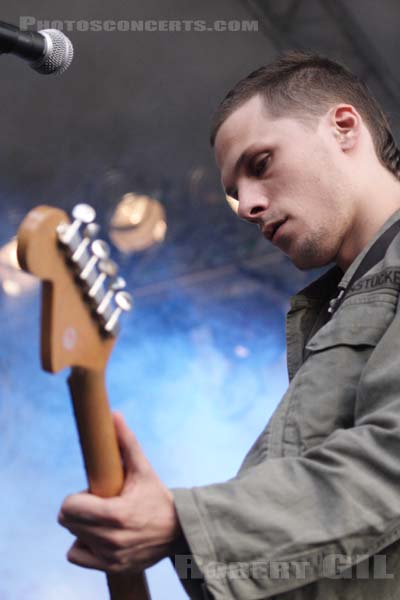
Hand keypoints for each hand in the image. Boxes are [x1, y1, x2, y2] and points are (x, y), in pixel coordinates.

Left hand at [58, 412, 180, 573]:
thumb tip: (114, 414)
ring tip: (103, 519)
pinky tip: (100, 536)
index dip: (77, 496)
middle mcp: (113, 539)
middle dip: (80, 509)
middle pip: (68, 521)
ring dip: (83, 526)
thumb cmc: (156, 495)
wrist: (178, 530)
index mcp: (117, 514)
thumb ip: (126, 442)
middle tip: (100, 503)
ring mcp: (112, 557)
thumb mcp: (143, 468)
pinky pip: (76, 556)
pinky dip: (83, 545)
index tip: (94, 492)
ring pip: (73, 537)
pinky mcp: (112, 568)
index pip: (70, 508)